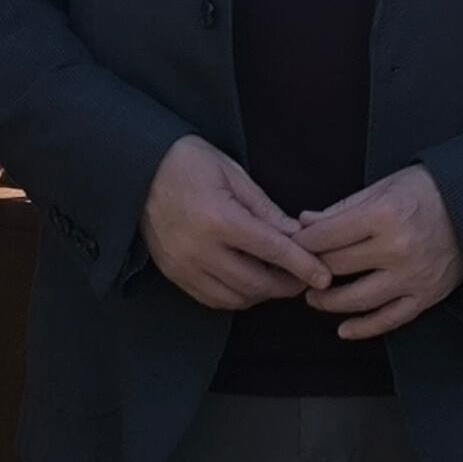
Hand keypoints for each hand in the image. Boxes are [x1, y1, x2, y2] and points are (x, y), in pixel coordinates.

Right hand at [141, 137, 331, 313]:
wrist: (138, 169)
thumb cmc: (189, 162)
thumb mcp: (233, 173)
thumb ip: (265, 209)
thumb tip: (297, 234)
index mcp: (218, 218)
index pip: (272, 250)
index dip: (302, 266)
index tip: (324, 276)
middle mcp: (199, 249)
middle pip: (256, 283)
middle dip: (287, 285)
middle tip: (306, 279)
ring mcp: (183, 266)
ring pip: (235, 298)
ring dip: (263, 294)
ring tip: (280, 280)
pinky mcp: (173, 274)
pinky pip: (212, 299)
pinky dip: (237, 297)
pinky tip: (250, 283)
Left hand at [300, 166, 462, 341]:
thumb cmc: (426, 191)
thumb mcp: (384, 186)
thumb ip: (343, 207)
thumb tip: (305, 223)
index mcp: (384, 214)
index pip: (327, 236)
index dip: (302, 242)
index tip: (291, 244)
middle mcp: (398, 248)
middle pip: (338, 267)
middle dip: (312, 270)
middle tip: (299, 271)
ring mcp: (413, 276)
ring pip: (358, 300)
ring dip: (329, 303)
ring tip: (314, 298)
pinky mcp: (426, 296)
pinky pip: (389, 320)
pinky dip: (363, 329)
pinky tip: (344, 329)